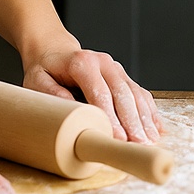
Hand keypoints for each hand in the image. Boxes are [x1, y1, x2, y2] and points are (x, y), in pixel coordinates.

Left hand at [23, 47, 162, 144]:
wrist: (55, 49)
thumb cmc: (45, 69)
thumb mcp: (37, 81)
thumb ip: (52, 95)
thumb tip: (72, 114)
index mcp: (82, 62)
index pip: (100, 92)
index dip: (111, 116)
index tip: (118, 137)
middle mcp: (103, 62)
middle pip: (123, 94)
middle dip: (132, 121)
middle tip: (139, 144)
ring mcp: (116, 68)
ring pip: (135, 93)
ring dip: (144, 118)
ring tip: (150, 141)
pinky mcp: (123, 76)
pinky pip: (140, 93)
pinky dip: (149, 111)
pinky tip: (156, 128)